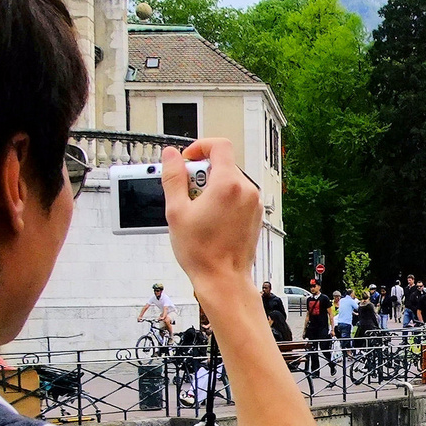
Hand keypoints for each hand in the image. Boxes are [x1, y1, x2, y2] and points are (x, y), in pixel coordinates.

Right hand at [162, 139, 261, 286]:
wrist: (223, 279)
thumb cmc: (202, 252)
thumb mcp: (177, 211)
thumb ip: (173, 177)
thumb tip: (170, 156)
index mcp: (228, 184)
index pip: (219, 145)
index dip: (200, 147)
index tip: (188, 159)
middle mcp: (246, 190)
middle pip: (222, 164)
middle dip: (202, 173)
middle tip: (186, 194)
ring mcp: (253, 203)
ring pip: (230, 181)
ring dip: (211, 187)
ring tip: (198, 211)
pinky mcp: (255, 214)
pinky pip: (237, 196)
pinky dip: (223, 199)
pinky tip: (210, 219)